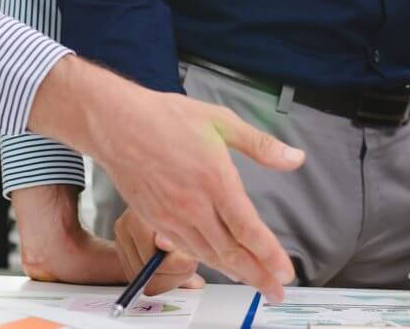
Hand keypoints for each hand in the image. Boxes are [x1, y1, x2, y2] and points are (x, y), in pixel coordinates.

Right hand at [28, 57, 303, 302]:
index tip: (285, 272)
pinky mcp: (155, 221)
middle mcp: (194, 206)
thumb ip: (260, 145)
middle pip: (231, 252)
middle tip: (276, 291)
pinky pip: (185, 249)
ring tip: (254, 281)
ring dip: (235, 272)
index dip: (270, 255)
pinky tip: (218, 264)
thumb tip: (294, 157)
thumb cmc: (164, 119)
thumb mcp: (220, 120)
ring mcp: (172, 217)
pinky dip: (206, 262)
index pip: (248, 230)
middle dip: (258, 276)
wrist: (116, 125)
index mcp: (215, 181)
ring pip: (208, 255)